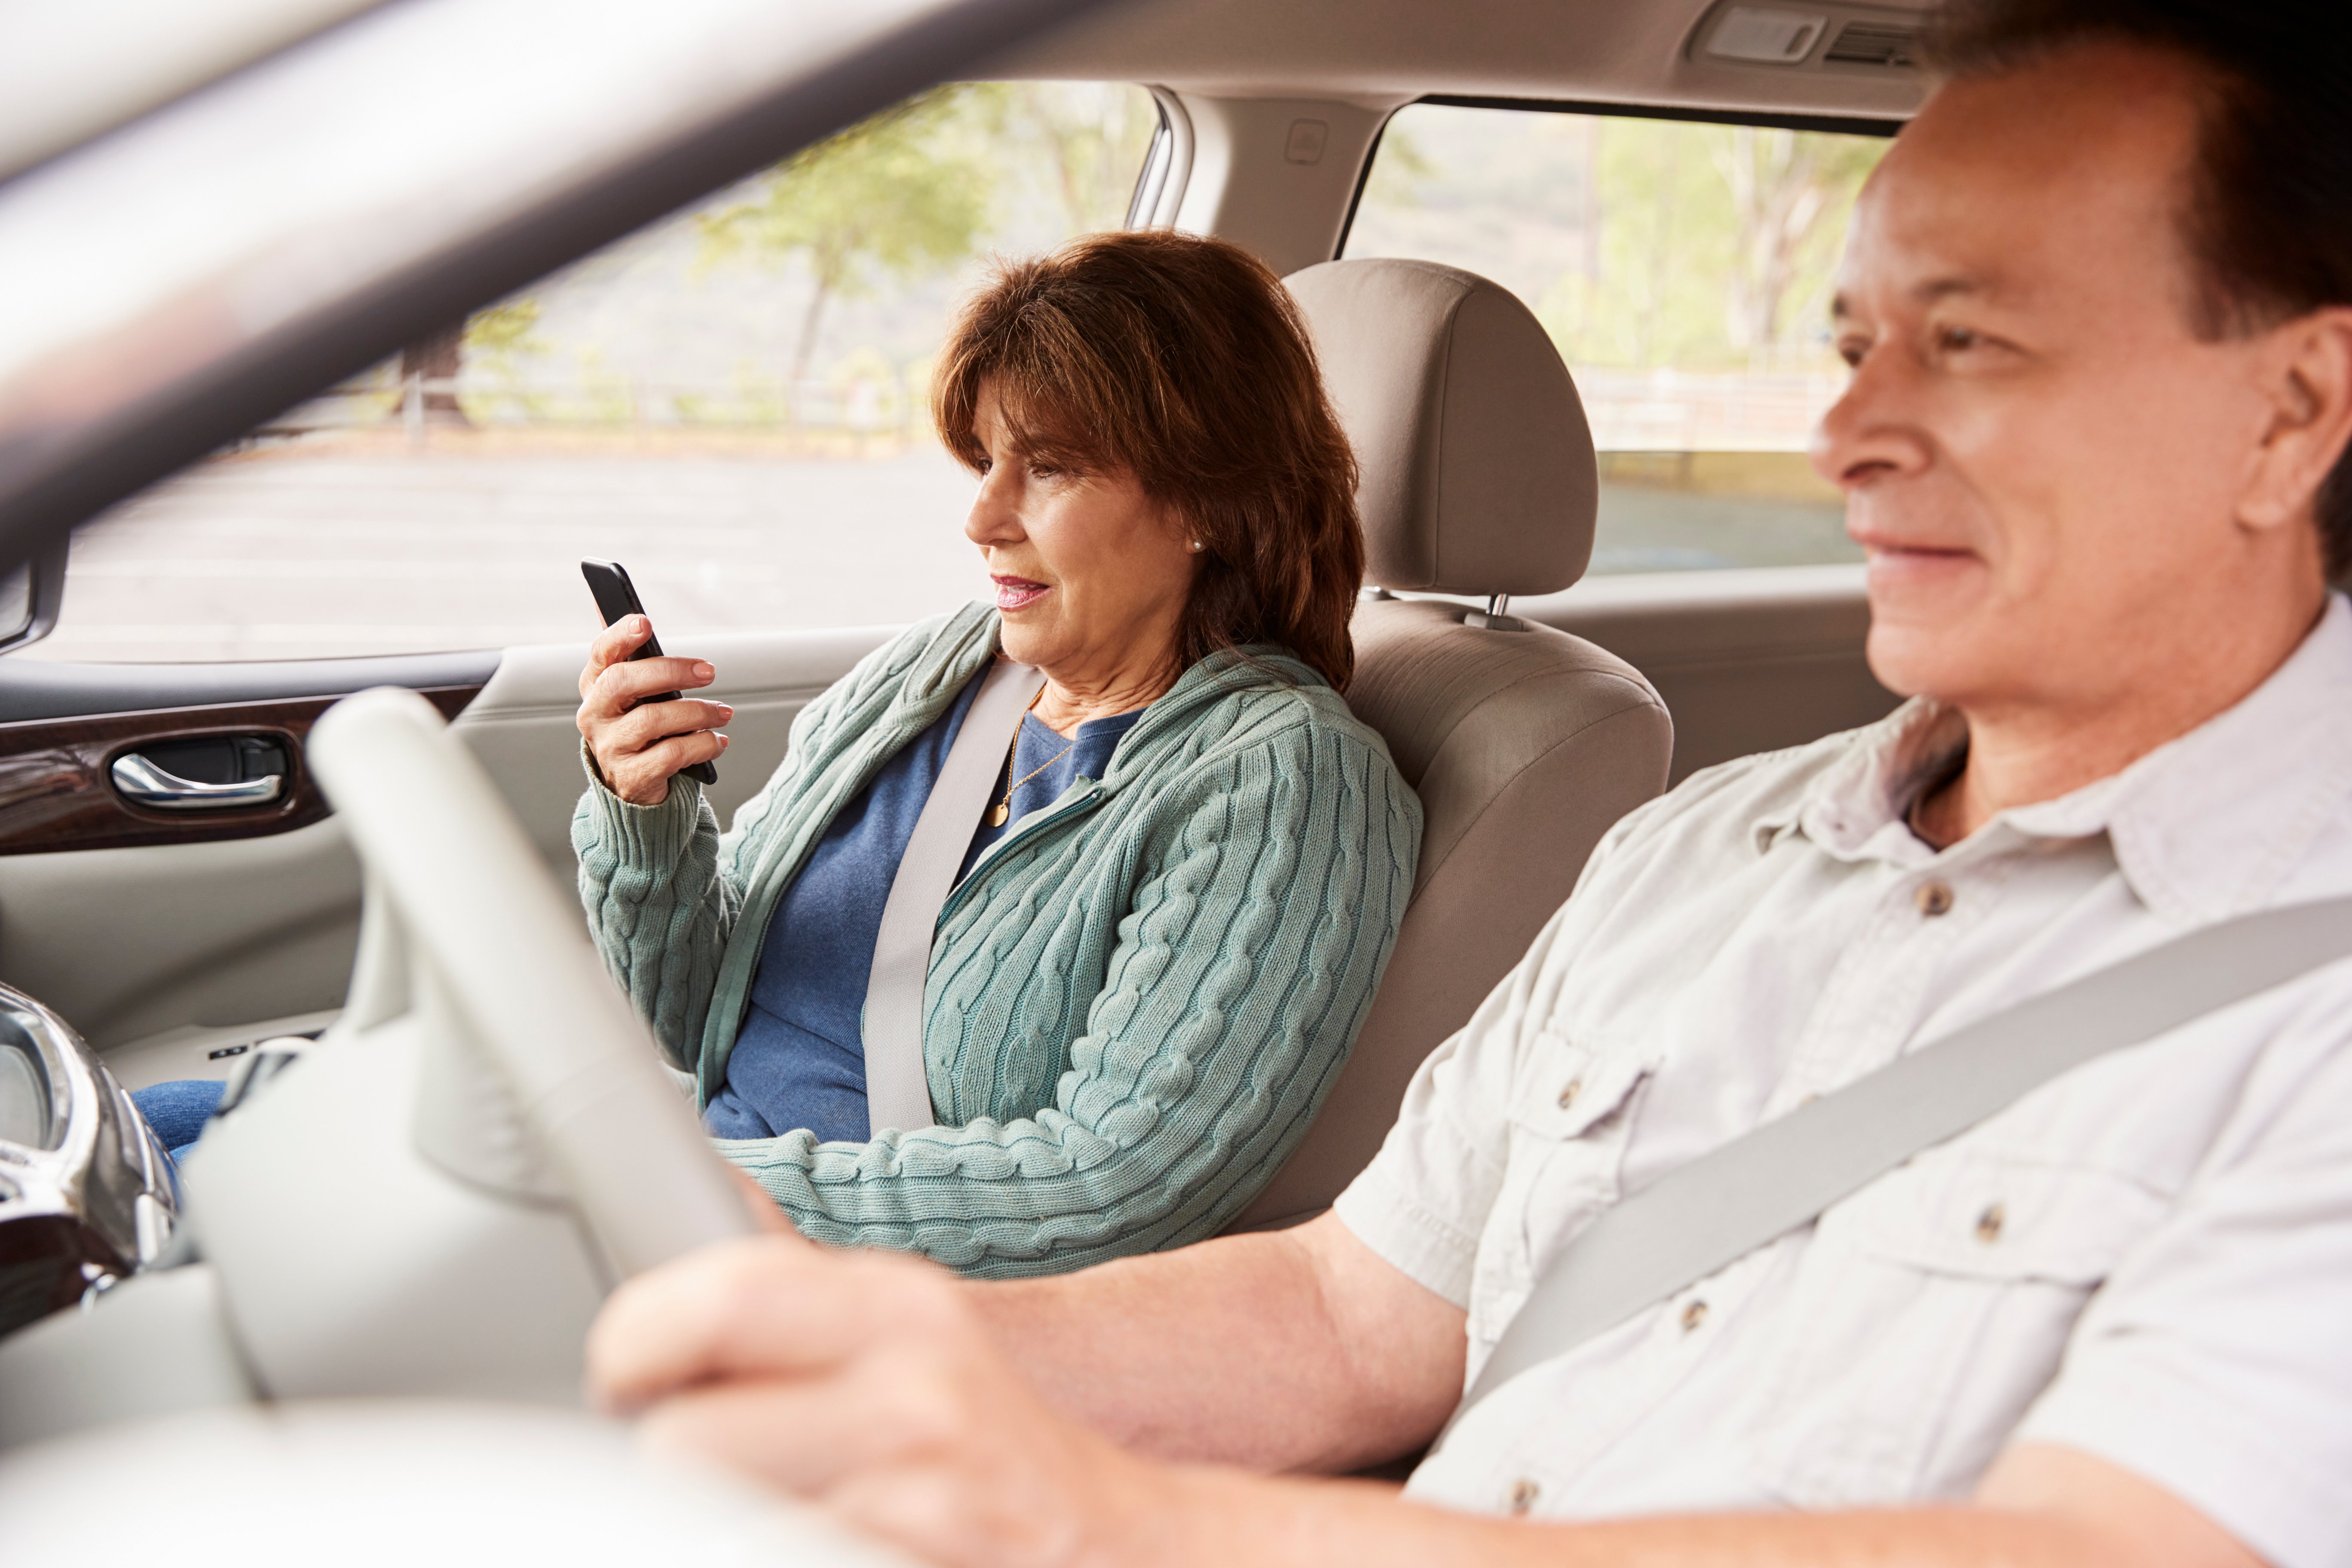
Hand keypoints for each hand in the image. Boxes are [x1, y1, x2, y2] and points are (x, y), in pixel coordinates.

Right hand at [576, 616, 731, 805]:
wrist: (633, 787)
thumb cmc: (640, 730)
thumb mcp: (636, 697)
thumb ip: (638, 665)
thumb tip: (639, 621)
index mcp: (595, 687)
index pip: (601, 655)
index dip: (619, 636)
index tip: (644, 623)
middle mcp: (595, 715)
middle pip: (623, 682)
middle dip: (671, 671)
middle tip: (708, 671)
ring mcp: (610, 748)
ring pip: (652, 719)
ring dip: (697, 712)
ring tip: (723, 712)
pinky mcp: (632, 777)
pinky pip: (671, 754)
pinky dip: (702, 744)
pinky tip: (717, 741)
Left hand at [586, 1237, 1176, 1567]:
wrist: (1104, 1538)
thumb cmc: (975, 1431)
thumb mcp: (904, 1325)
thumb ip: (794, 1275)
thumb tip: (704, 1179)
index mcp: (895, 1307)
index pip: (715, 1299)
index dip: (634, 1345)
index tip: (624, 1374)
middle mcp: (911, 1393)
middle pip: (686, 1438)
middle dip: (667, 1458)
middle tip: (683, 1458)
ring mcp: (914, 1495)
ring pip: (712, 1519)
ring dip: (713, 1518)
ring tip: (758, 1502)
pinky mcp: (908, 1562)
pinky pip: (769, 1555)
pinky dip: (766, 1547)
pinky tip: (806, 1532)